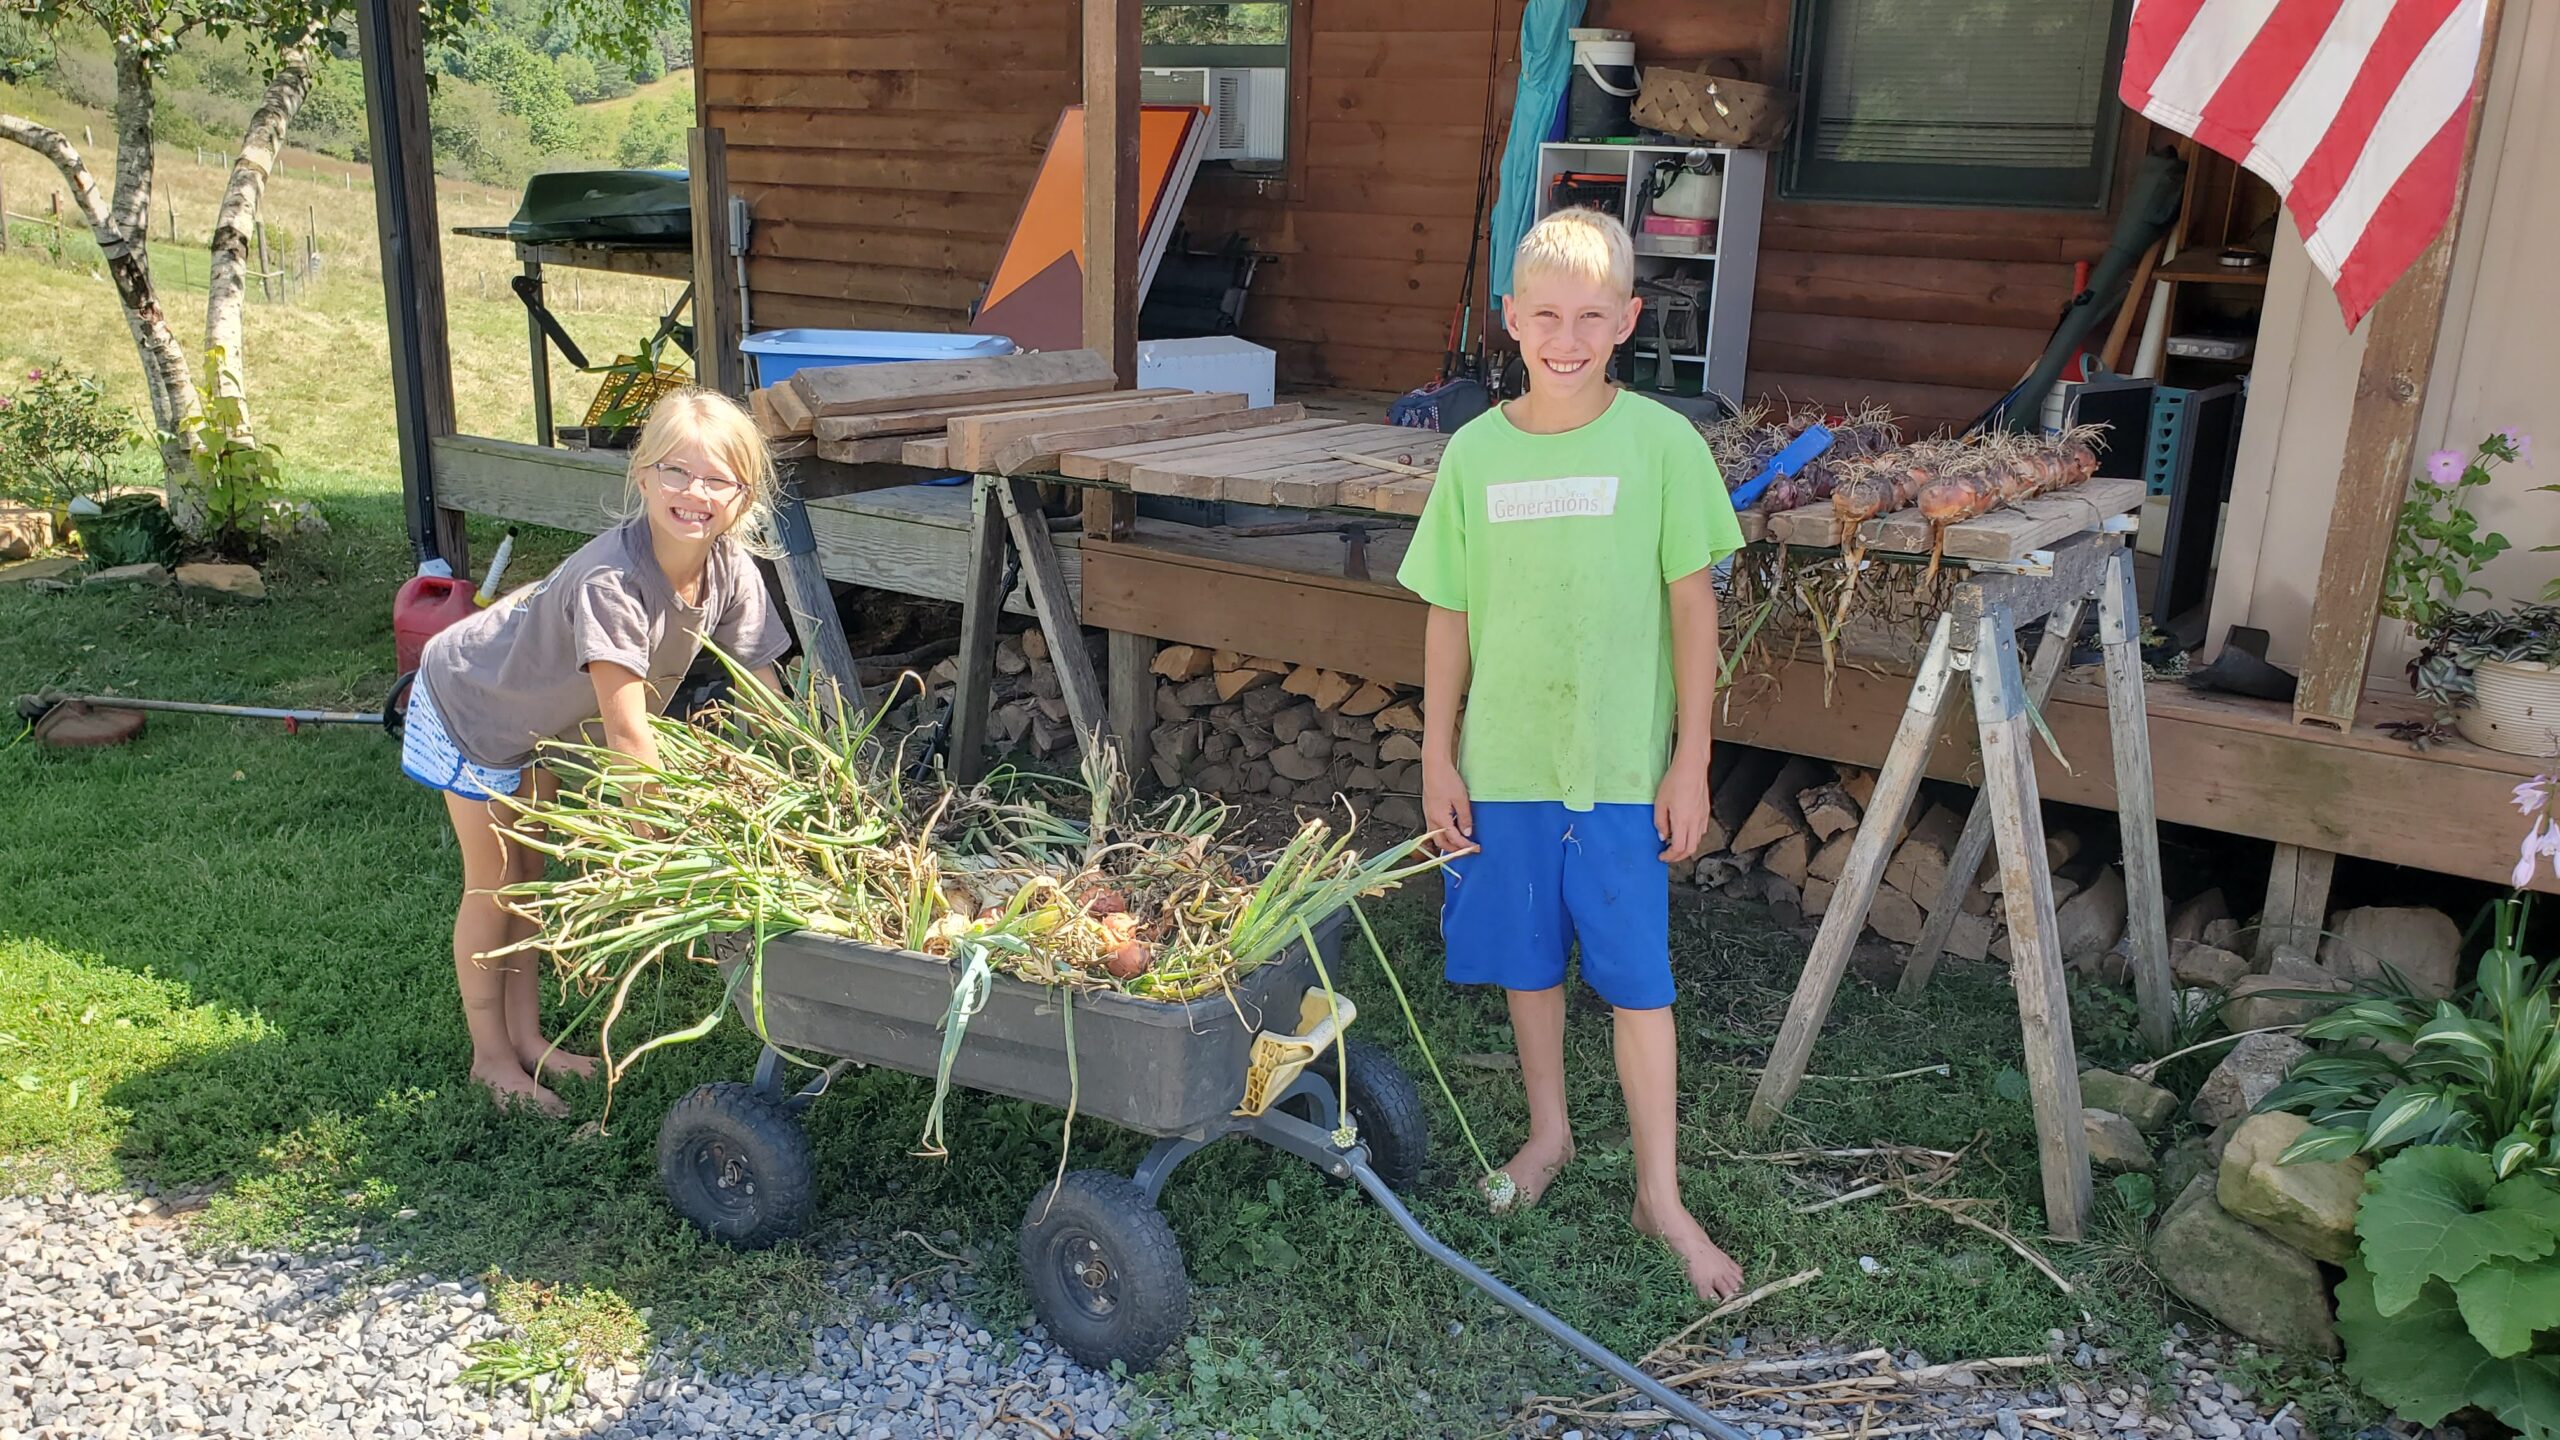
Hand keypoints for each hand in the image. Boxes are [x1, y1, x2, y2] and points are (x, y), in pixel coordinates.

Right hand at [1421, 754, 1474, 854]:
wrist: (1434, 766)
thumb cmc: (1446, 779)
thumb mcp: (1461, 799)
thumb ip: (1464, 818)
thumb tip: (1467, 832)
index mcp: (1440, 818)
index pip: (1454, 839)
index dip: (1465, 846)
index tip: (1475, 849)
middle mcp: (1432, 819)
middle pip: (1441, 843)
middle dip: (1454, 850)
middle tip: (1467, 851)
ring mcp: (1428, 815)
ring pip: (1436, 837)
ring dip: (1447, 843)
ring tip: (1460, 844)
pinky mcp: (1428, 810)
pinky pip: (1434, 828)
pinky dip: (1443, 834)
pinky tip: (1451, 830)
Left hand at [1655, 745, 1711, 861]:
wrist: (1692, 767)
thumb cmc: (1675, 781)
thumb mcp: (1660, 802)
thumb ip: (1660, 822)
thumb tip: (1662, 835)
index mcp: (1682, 821)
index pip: (1678, 848)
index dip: (1670, 856)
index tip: (1662, 857)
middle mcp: (1695, 822)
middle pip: (1690, 849)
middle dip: (1678, 857)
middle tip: (1668, 855)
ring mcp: (1702, 817)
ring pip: (1697, 841)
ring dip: (1686, 847)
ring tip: (1675, 843)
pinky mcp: (1706, 811)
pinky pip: (1701, 831)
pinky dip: (1693, 837)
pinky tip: (1685, 831)